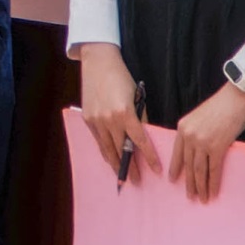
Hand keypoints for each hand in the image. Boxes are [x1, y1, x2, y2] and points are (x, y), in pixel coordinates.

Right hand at [76, 44, 146, 177]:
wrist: (98, 62)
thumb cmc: (122, 78)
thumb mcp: (137, 96)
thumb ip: (140, 118)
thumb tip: (143, 137)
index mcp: (125, 113)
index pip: (140, 141)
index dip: (149, 157)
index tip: (156, 170)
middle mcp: (110, 119)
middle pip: (121, 150)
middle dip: (130, 167)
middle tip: (137, 182)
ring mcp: (96, 120)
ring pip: (107, 149)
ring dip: (115, 164)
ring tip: (122, 177)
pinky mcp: (88, 119)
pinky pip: (98, 141)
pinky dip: (105, 151)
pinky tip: (110, 159)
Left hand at [171, 81, 244, 199]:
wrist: (235, 97)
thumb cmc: (221, 105)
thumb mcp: (199, 117)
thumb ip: (196, 133)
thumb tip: (199, 151)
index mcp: (182, 128)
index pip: (177, 153)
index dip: (176, 168)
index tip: (173, 180)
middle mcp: (189, 136)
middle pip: (188, 165)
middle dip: (189, 183)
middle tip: (190, 196)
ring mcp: (202, 143)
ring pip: (199, 171)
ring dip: (200, 187)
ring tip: (202, 199)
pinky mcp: (217, 148)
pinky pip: (213, 170)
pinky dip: (213, 184)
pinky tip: (213, 193)